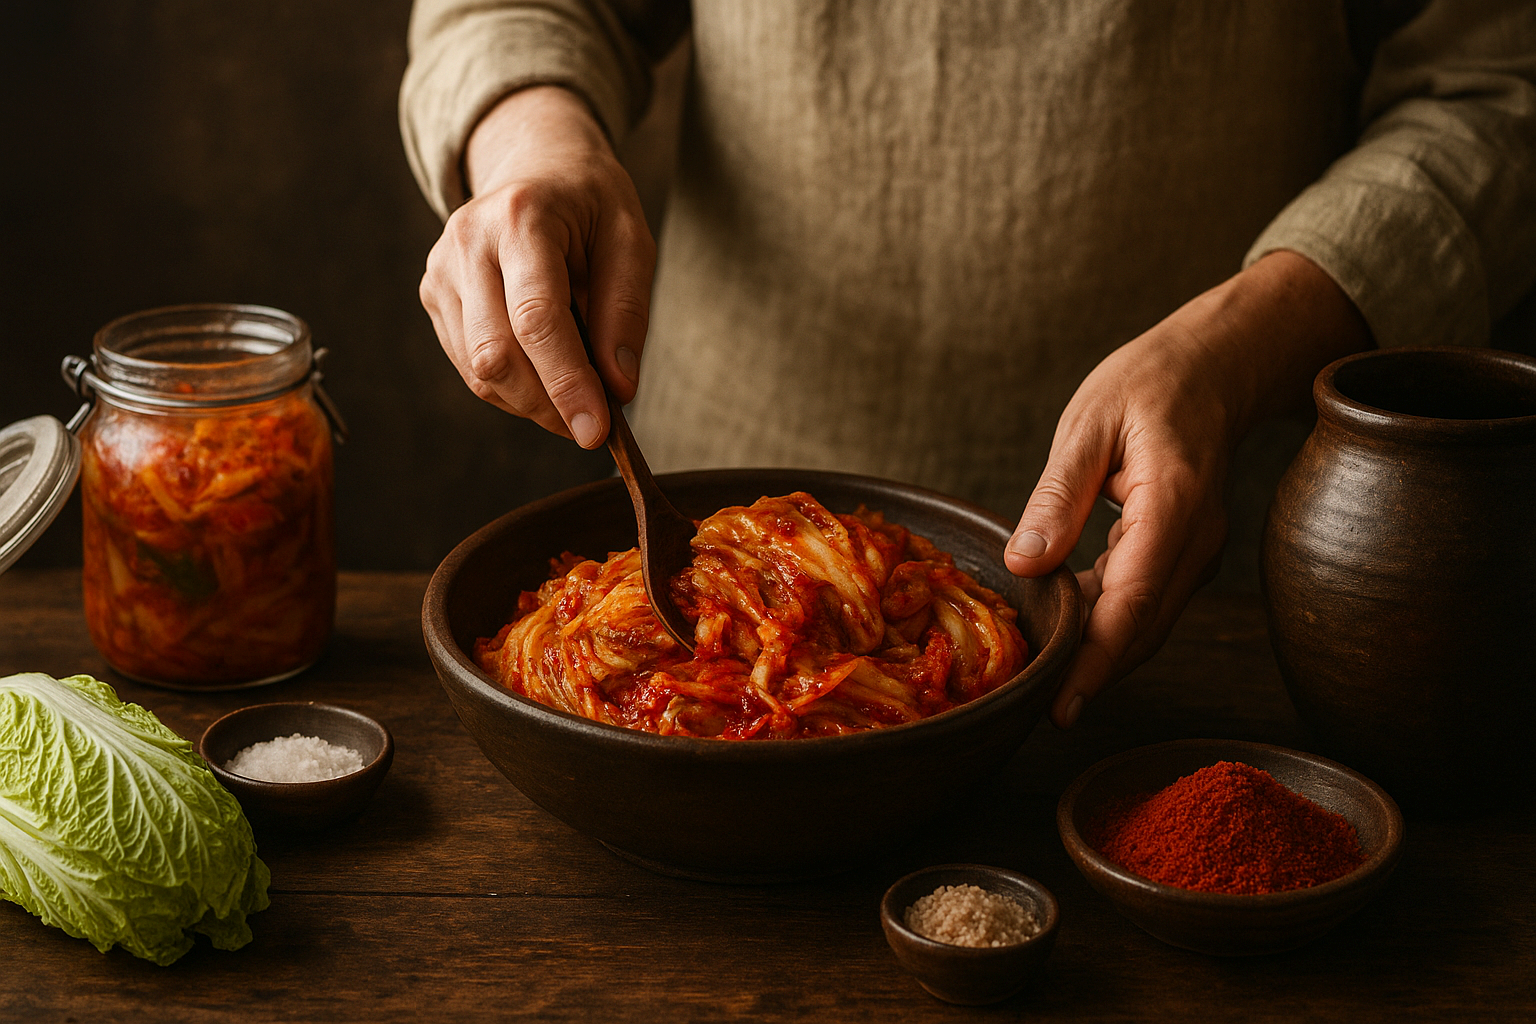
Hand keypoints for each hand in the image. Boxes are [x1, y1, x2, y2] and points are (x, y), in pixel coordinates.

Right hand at [419, 86, 655, 447]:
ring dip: (532, 403)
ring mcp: (441, 270)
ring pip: (479, 370)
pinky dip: (512, 390)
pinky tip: (546, 377)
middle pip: (497, 354)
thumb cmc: (589, 202)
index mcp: (521, 217)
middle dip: (549, 404)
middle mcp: (468, 242)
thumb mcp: (631, 239)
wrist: (534, 165)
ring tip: (577, 395)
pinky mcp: (433, 295)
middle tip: (595, 425)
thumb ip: (627, 311)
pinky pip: (470, 367)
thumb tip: (618, 388)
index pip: (536, 318)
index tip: (596, 431)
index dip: (566, 383)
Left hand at [1005, 251, 1371, 727]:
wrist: (1215, 367)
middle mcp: (1196, 542)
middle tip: (1035, 707)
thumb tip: (1024, 562)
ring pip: (1146, 624)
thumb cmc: (1149, 384)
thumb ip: (1057, 496)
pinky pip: (1146, 603)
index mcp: (1172, 506)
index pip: (1131, 604)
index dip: (1094, 663)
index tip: (1060, 707)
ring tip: (1042, 676)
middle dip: (1091, 674)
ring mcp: (1198, 553)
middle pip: (1141, 629)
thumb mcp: (1089, 425)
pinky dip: (1107, 623)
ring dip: (1098, 653)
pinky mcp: (1186, 555)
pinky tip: (1064, 627)